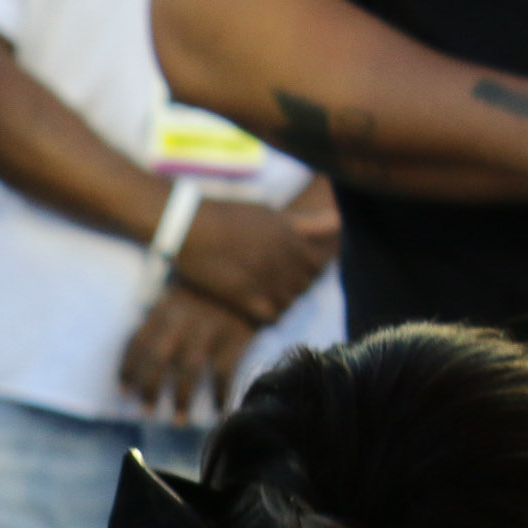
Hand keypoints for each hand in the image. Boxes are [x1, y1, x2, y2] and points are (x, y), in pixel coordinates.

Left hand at [119, 284, 256, 423]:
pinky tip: (219, 412)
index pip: (138, 342)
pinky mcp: (236, 337)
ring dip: (181, 398)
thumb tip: (137, 359)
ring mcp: (210, 329)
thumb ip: (159, 323)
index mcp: (164, 310)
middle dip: (149, 387)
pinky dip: (221, 394)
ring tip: (178, 421)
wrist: (252, 272)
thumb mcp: (178, 298)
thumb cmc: (207, 293)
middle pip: (158, 359)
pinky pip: (225, 372)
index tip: (123, 392)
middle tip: (145, 412)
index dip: (128, 369)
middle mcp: (183, 321)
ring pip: (188, 370)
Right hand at [169, 197, 329, 326]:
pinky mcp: (244, 295)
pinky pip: (271, 315)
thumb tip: (338, 220)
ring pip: (290, 301)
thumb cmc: (226, 214)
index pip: (318, 263)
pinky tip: (259, 309)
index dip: (310, 269)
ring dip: (283, 300)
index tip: (298, 269)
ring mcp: (264, 278)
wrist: (190, 226)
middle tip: (281, 284)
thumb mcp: (270, 212)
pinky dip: (270, 315)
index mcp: (290, 236)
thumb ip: (304, 222)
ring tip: (270, 296)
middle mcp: (282, 258)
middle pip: (305, 284)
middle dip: (297, 285)